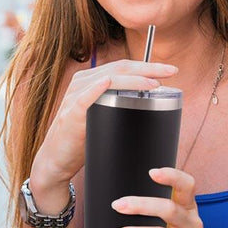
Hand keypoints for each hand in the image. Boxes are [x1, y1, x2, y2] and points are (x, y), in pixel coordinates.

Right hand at [31, 60, 176, 188]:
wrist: (56, 161)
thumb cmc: (82, 140)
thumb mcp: (103, 116)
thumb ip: (119, 105)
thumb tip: (152, 103)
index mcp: (91, 80)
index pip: (123, 67)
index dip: (148, 66)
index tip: (171, 70)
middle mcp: (82, 83)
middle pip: (119, 68)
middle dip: (147, 69)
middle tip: (171, 72)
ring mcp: (74, 97)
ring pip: (106, 80)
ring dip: (131, 80)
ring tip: (153, 84)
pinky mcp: (69, 115)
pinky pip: (83, 99)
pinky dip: (96, 89)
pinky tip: (107, 83)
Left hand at [108, 167, 210, 227]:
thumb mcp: (177, 222)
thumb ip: (158, 209)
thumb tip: (120, 198)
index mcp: (189, 209)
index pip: (187, 187)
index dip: (172, 177)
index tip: (152, 172)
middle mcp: (193, 225)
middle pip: (169, 209)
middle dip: (141, 205)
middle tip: (117, 205)